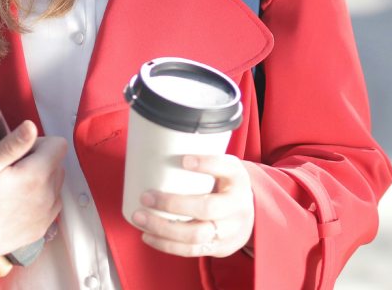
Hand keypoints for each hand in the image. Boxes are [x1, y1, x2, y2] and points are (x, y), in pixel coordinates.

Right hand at [0, 121, 65, 276]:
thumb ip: (12, 145)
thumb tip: (32, 126)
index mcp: (34, 178)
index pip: (58, 145)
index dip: (38, 142)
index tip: (16, 152)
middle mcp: (45, 199)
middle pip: (58, 164)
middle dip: (39, 160)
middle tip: (9, 168)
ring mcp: (43, 219)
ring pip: (56, 185)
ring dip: (41, 180)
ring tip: (11, 186)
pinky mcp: (37, 233)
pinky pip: (51, 207)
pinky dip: (39, 199)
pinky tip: (15, 202)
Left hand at [131, 154, 253, 258]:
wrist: (251, 215)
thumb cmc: (227, 184)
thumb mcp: (224, 165)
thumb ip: (202, 156)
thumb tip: (162, 140)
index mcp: (237, 178)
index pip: (225, 168)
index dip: (206, 164)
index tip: (184, 160)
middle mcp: (236, 207)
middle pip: (206, 208)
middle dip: (173, 204)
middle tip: (146, 196)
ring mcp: (229, 232)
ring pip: (196, 235)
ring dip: (164, 228)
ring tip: (140, 217)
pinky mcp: (218, 248)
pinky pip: (191, 251)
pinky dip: (167, 245)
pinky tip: (148, 236)